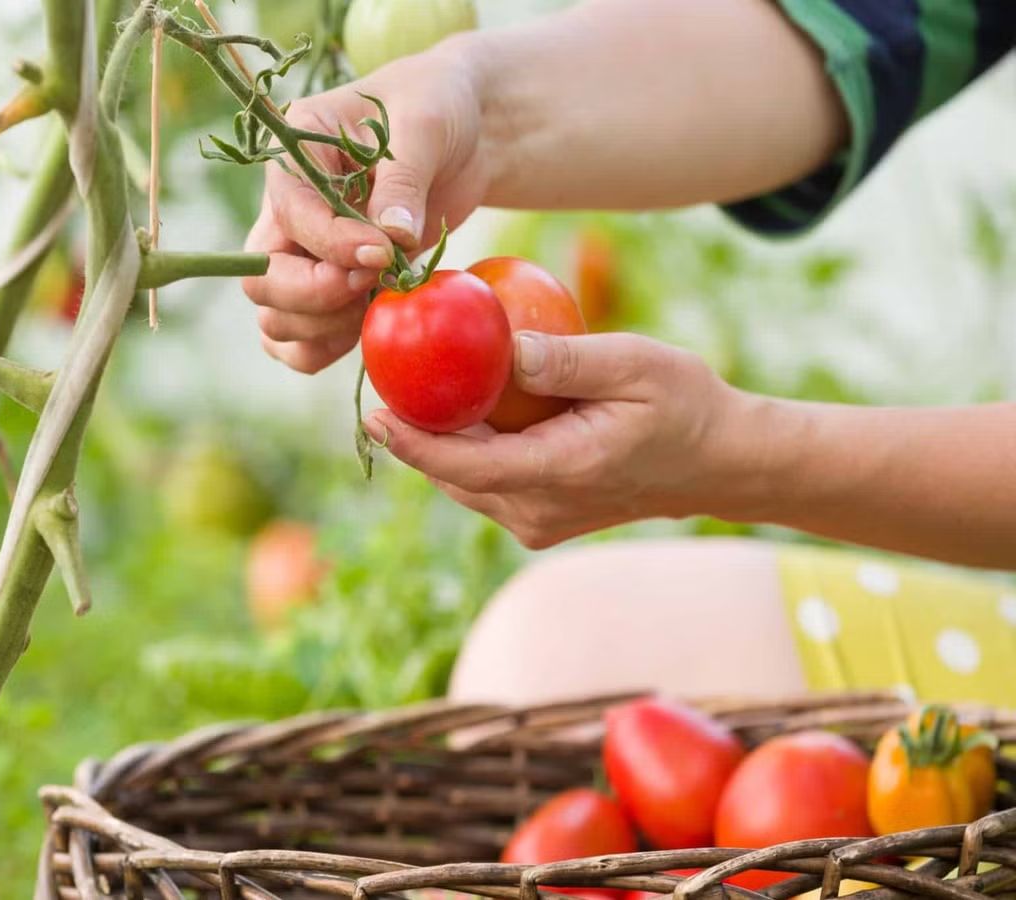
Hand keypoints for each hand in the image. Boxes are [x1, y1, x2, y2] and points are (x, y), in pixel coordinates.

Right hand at [241, 38, 493, 373]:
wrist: (463, 132)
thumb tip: (391, 236)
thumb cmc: (438, 108)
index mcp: (294, 153)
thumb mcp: (425, 125)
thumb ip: (403, 179)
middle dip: (316, 296)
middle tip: (374, 283)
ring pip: (273, 317)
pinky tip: (368, 330)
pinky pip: (295, 341)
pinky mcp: (326, 285)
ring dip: (323, 327)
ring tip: (378, 302)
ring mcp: (301, 251)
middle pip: (262, 278)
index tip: (384, 255)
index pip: (290, 216)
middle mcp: (285, 207)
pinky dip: (323, 350)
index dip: (332, 246)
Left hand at [364, 331, 745, 547]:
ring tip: (410, 390)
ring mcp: (539, 520)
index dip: (412, 442)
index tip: (372, 413)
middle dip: (412, 435)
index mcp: (559, 472)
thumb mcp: (636, 365)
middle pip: (452, 475)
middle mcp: (538, 509)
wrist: (721, 462)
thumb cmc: (686, 404)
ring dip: (438, 442)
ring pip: (465, 482)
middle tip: (382, 383)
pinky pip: (487, 483)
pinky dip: (467, 449)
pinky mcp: (541, 518)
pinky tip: (456, 408)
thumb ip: (568, 360)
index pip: (464, 465)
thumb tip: (504, 349)